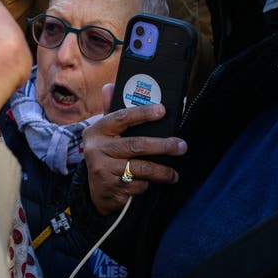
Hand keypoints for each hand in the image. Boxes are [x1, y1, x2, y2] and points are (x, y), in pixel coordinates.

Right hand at [82, 88, 185, 215]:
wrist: (96, 191)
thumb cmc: (107, 155)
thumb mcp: (106, 134)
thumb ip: (112, 111)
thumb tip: (110, 86)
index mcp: (97, 130)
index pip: (122, 118)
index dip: (143, 113)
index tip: (162, 110)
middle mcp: (97, 149)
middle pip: (135, 145)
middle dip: (162, 145)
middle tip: (181, 146)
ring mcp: (103, 170)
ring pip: (140, 168)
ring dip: (162, 171)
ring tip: (173, 174)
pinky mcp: (111, 188)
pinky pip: (138, 185)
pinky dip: (148, 185)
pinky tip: (151, 184)